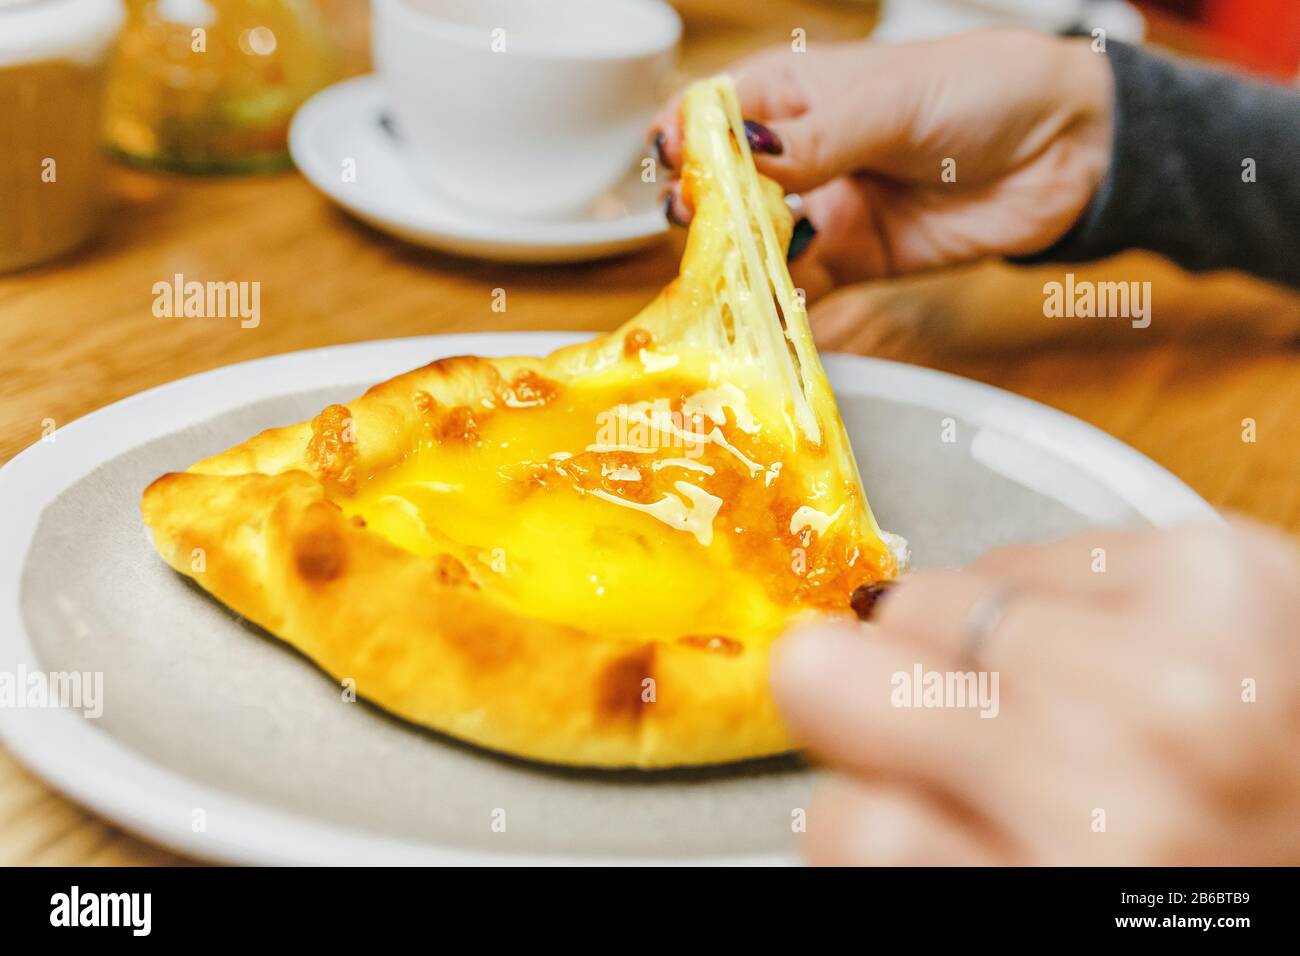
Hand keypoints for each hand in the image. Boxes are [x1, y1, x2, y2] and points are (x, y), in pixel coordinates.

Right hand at [650, 31, 1113, 300]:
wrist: (1067, 149)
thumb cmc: (982, 90)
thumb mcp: (892, 101)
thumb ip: (818, 138)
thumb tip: (742, 156)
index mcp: (795, 93)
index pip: (714, 114)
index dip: (684, 139)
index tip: (671, 167)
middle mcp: (797, 153)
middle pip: (721, 186)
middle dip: (700, 207)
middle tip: (695, 225)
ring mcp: (823, 209)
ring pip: (752, 241)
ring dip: (732, 260)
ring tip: (721, 274)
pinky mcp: (853, 261)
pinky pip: (800, 287)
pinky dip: (777, 303)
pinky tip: (761, 311)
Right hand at [770, 520, 1299, 864]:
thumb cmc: (1224, 867)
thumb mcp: (1071, 900)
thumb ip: (949, 850)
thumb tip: (847, 768)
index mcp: (1068, 896)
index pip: (850, 828)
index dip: (850, 807)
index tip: (888, 799)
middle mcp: (1117, 800)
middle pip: (842, 683)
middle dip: (857, 689)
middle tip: (921, 711)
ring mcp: (1169, 674)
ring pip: (924, 603)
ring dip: (957, 639)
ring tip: (1041, 684)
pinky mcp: (1211, 570)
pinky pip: (1022, 555)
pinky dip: (1040, 593)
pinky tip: (1105, 646)